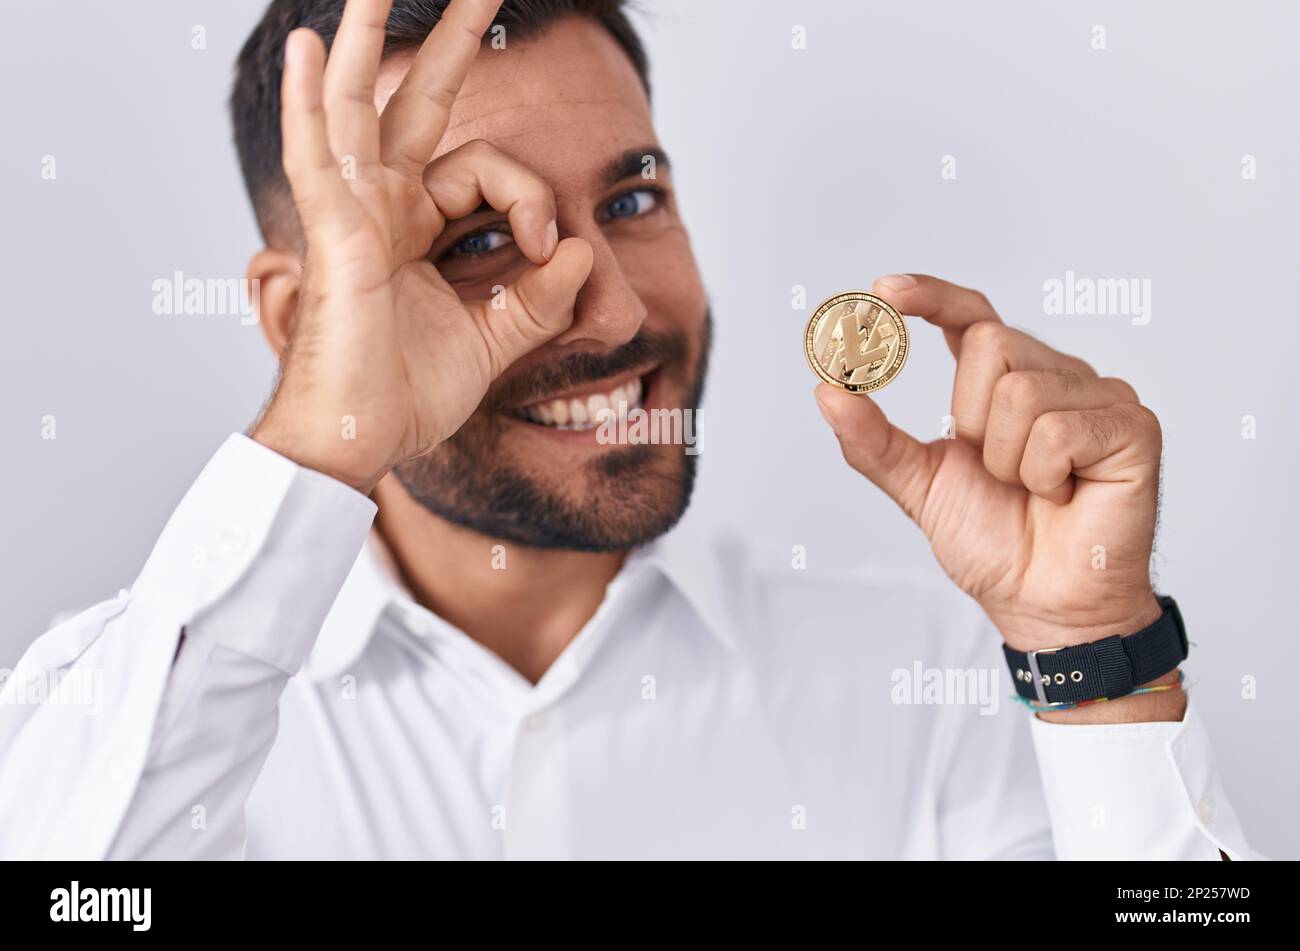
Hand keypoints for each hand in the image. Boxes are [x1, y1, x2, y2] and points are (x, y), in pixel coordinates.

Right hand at [252, 0, 592, 492]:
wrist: (361, 444)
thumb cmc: (407, 395)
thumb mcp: (494, 341)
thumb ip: (539, 299)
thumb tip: (585, 252)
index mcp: (417, 226)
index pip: (486, 172)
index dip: (531, 201)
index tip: (555, 254)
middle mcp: (382, 206)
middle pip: (416, 102)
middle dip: (449, 41)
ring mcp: (352, 214)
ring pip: (357, 105)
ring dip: (366, 36)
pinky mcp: (334, 237)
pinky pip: (318, 158)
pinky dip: (308, 102)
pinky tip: (307, 46)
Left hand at [815, 274, 1162, 652]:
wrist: (1041, 603)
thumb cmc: (995, 543)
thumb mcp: (918, 485)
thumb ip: (873, 439)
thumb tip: (827, 390)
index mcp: (1006, 381)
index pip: (971, 315)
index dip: (930, 296)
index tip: (883, 292)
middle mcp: (1055, 376)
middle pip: (990, 344)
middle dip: (971, 419)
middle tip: (995, 470)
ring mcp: (1101, 396)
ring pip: (1021, 391)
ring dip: (1007, 458)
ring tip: (1032, 489)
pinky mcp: (1133, 427)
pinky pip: (1059, 428)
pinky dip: (1044, 473)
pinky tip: (1064, 495)